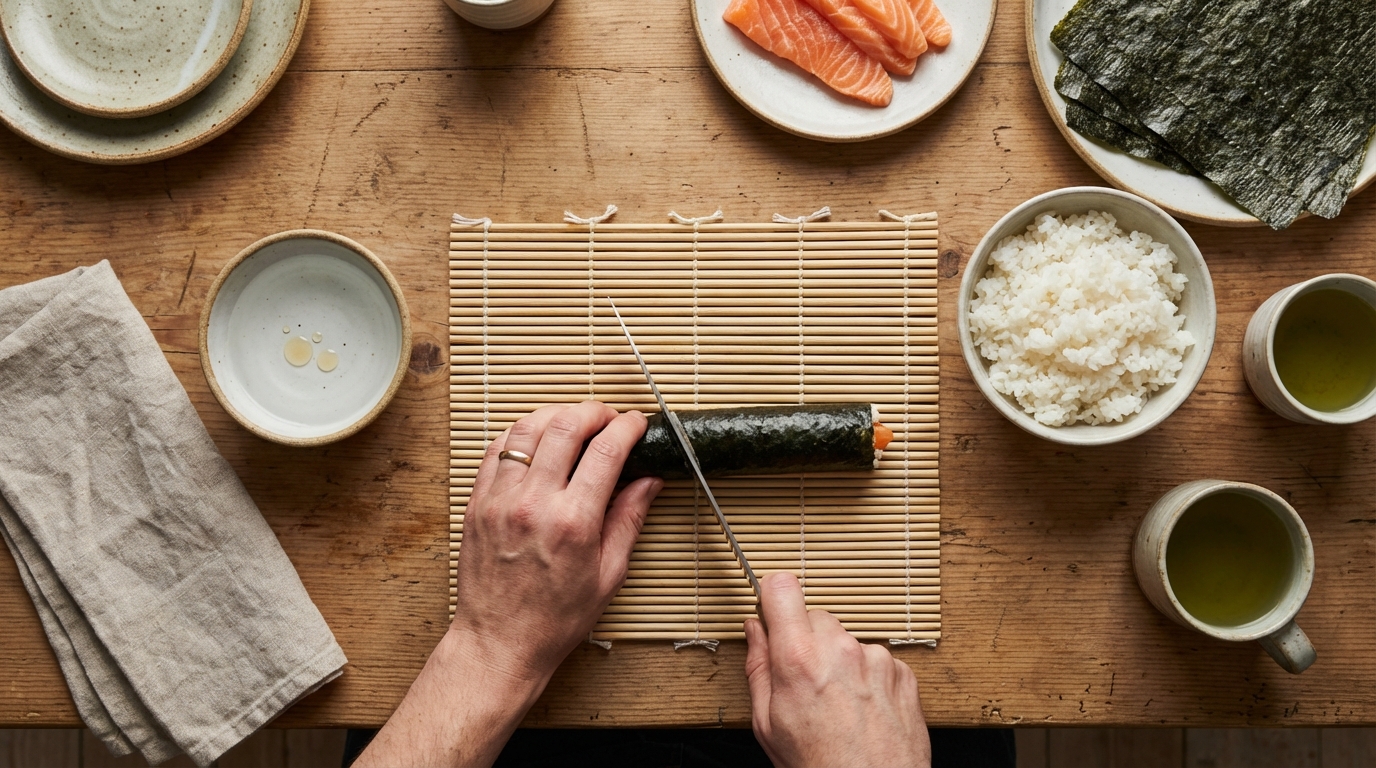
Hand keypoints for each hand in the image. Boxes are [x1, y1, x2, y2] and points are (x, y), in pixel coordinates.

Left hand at [357, 401, 660, 767]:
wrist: (499, 643)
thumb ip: (628, 519)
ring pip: (526, 428)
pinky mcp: (477, 503)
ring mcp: (500, 500)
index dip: (628, 427)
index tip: (638, 423)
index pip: (605, 451)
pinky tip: (538, 439)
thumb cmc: (555, 619)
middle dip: (594, 412)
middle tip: (609, 417)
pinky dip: (520, 433)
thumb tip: (649, 479)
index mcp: (572, 523)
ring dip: (556, 415)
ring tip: (574, 422)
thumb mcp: (608, 575)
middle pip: (565, 426)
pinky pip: (496, 448)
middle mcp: (533, 504)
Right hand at [745, 572, 930, 767]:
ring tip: (838, 705)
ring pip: (847, 641)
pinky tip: (861, 710)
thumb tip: (754, 631)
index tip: (773, 610)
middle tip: (805, 681)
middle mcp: (841, 650)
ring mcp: (876, 659)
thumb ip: (758, 667)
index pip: (783, 588)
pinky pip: (875, 660)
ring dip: (840, 662)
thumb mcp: (768, 725)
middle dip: (806, 640)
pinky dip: (868, 679)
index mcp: (800, 660)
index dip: (774, 596)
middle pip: (816, 617)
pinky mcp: (902, 672)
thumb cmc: (821, 767)